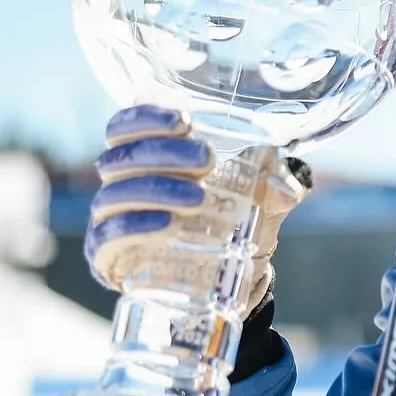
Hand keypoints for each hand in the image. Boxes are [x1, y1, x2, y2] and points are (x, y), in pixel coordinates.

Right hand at [84, 105, 311, 313]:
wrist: (227, 277)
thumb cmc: (234, 222)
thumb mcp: (262, 201)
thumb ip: (277, 188)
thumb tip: (286, 187)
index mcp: (146, 160)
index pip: (123, 127)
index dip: (144, 118)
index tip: (183, 121)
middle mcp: (120, 185)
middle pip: (122, 158)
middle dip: (163, 153)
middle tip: (206, 159)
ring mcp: (111, 221)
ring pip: (115, 195)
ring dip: (157, 190)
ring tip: (198, 197)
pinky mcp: (109, 257)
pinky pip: (109, 237)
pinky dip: (135, 227)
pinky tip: (166, 224)